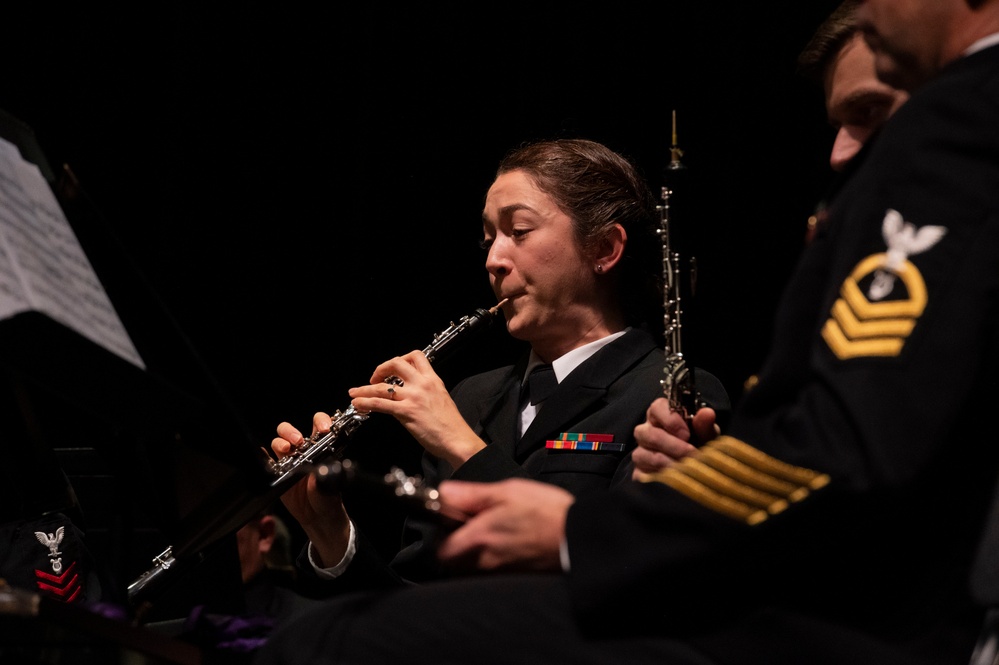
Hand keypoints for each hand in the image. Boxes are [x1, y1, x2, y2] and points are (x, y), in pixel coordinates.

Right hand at [271, 412, 350, 566]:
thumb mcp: (331, 489)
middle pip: (291, 431)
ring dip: (280, 442)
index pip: (319, 425)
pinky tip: (267, 459)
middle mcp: (303, 451)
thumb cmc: (328, 499)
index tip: (324, 429)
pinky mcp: (277, 473)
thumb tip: (320, 474)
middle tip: (298, 440)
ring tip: (286, 450)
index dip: (320, 421)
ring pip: (278, 442)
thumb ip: (325, 480)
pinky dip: (263, 456)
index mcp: (321, 448)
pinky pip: (266, 460)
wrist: (317, 518)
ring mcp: (289, 461)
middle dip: (291, 431)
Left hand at [348, 350, 485, 467]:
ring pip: (382, 386)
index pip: (415, 356)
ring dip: (364, 389)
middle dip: (380, 368)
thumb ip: (426, 391)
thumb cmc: (451, 425)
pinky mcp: (406, 412)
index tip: (393, 369)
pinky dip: (365, 402)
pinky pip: (380, 404)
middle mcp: (422, 384)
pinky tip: (358, 404)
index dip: (401, 359)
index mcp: (433, 380)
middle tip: (374, 378)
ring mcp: (413, 397)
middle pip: (396, 363)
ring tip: (354, 393)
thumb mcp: (441, 398)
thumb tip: (411, 392)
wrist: (457, 439)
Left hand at [435, 479, 572, 571]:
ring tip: (495, 534)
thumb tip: (444, 492)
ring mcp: (500, 574)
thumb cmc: (546, 512)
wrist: (579, 538)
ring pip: (474, 568)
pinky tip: (510, 545)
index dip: (443, 536)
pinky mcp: (514, 578)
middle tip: (473, 527)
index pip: (441, 550)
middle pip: (455, 563)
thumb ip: (471, 494)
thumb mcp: (507, 491)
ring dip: (476, 554)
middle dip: (458, 546)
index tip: (453, 522)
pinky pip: (493, 573)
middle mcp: (485, 562)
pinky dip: (494, 561)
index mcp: (478, 539)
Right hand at [631, 398, 717, 479]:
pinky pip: (641, 474)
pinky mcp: (639, 472)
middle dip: (671, 445)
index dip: (670, 419)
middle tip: (690, 453)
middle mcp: (646, 432)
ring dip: (666, 462)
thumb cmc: (699, 445)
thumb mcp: (706, 434)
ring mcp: (641, 452)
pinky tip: (673, 479)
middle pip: (647, 433)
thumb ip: (704, 424)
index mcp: (660, 416)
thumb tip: (707, 413)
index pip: (656, 408)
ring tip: (684, 468)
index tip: (687, 434)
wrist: (697, 469)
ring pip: (641, 455)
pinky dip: (658, 477)